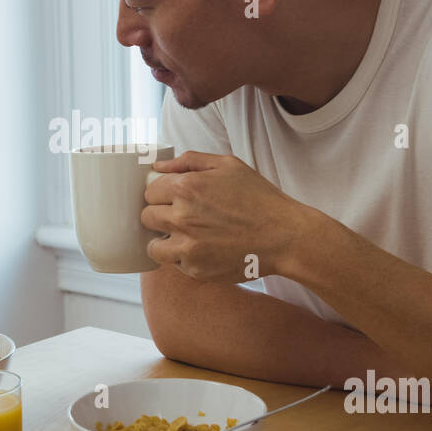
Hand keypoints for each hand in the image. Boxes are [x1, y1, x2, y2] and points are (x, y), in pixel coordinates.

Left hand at [140, 150, 310, 282]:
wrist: (285, 236)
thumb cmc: (259, 198)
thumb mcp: (228, 165)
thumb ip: (189, 160)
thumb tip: (158, 166)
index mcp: (186, 187)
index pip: (150, 191)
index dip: (161, 193)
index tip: (173, 198)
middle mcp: (182, 217)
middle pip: (146, 217)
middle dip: (160, 215)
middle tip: (181, 216)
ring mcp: (187, 247)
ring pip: (153, 246)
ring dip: (164, 240)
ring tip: (185, 236)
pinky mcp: (195, 270)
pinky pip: (174, 264)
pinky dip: (183, 258)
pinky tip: (203, 249)